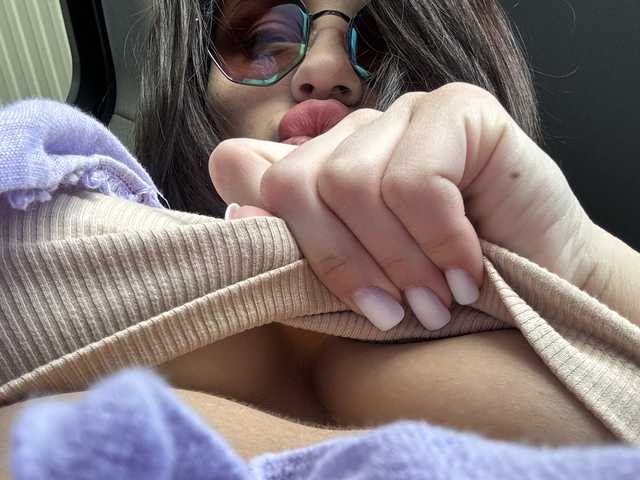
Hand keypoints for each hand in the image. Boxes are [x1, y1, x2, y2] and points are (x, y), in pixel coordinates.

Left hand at [210, 83, 596, 330]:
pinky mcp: (460, 109)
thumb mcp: (359, 288)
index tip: (295, 286)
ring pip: (352, 182)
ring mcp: (406, 115)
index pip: (242, 166)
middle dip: (341, 264)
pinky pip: (415, 180)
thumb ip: (296, 252)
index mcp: (321, 168)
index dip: (259, 228)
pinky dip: (440, 241)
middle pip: (296, 183)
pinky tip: (467, 271)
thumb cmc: (444, 298)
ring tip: (434, 302)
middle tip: (389, 314)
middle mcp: (356, 134)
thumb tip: (235, 214)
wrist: (546, 293)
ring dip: (398, 262)